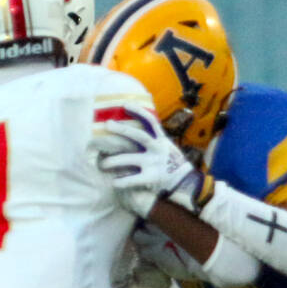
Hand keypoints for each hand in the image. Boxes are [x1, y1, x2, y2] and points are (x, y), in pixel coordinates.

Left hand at [89, 108, 211, 216]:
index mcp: (161, 140)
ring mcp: (154, 163)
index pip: (151, 121)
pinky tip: (114, 183)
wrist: (184, 181)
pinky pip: (133, 179)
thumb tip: (131, 127)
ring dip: (113, 161)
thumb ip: (151, 138)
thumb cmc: (168, 161)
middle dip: (122, 129)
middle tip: (107, 124)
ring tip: (102, 164)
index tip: (125, 104)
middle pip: (139, 136)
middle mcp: (158, 149)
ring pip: (130, 159)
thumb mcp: (164, 146)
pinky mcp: (152, 177)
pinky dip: (122, 181)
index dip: (139, 111)